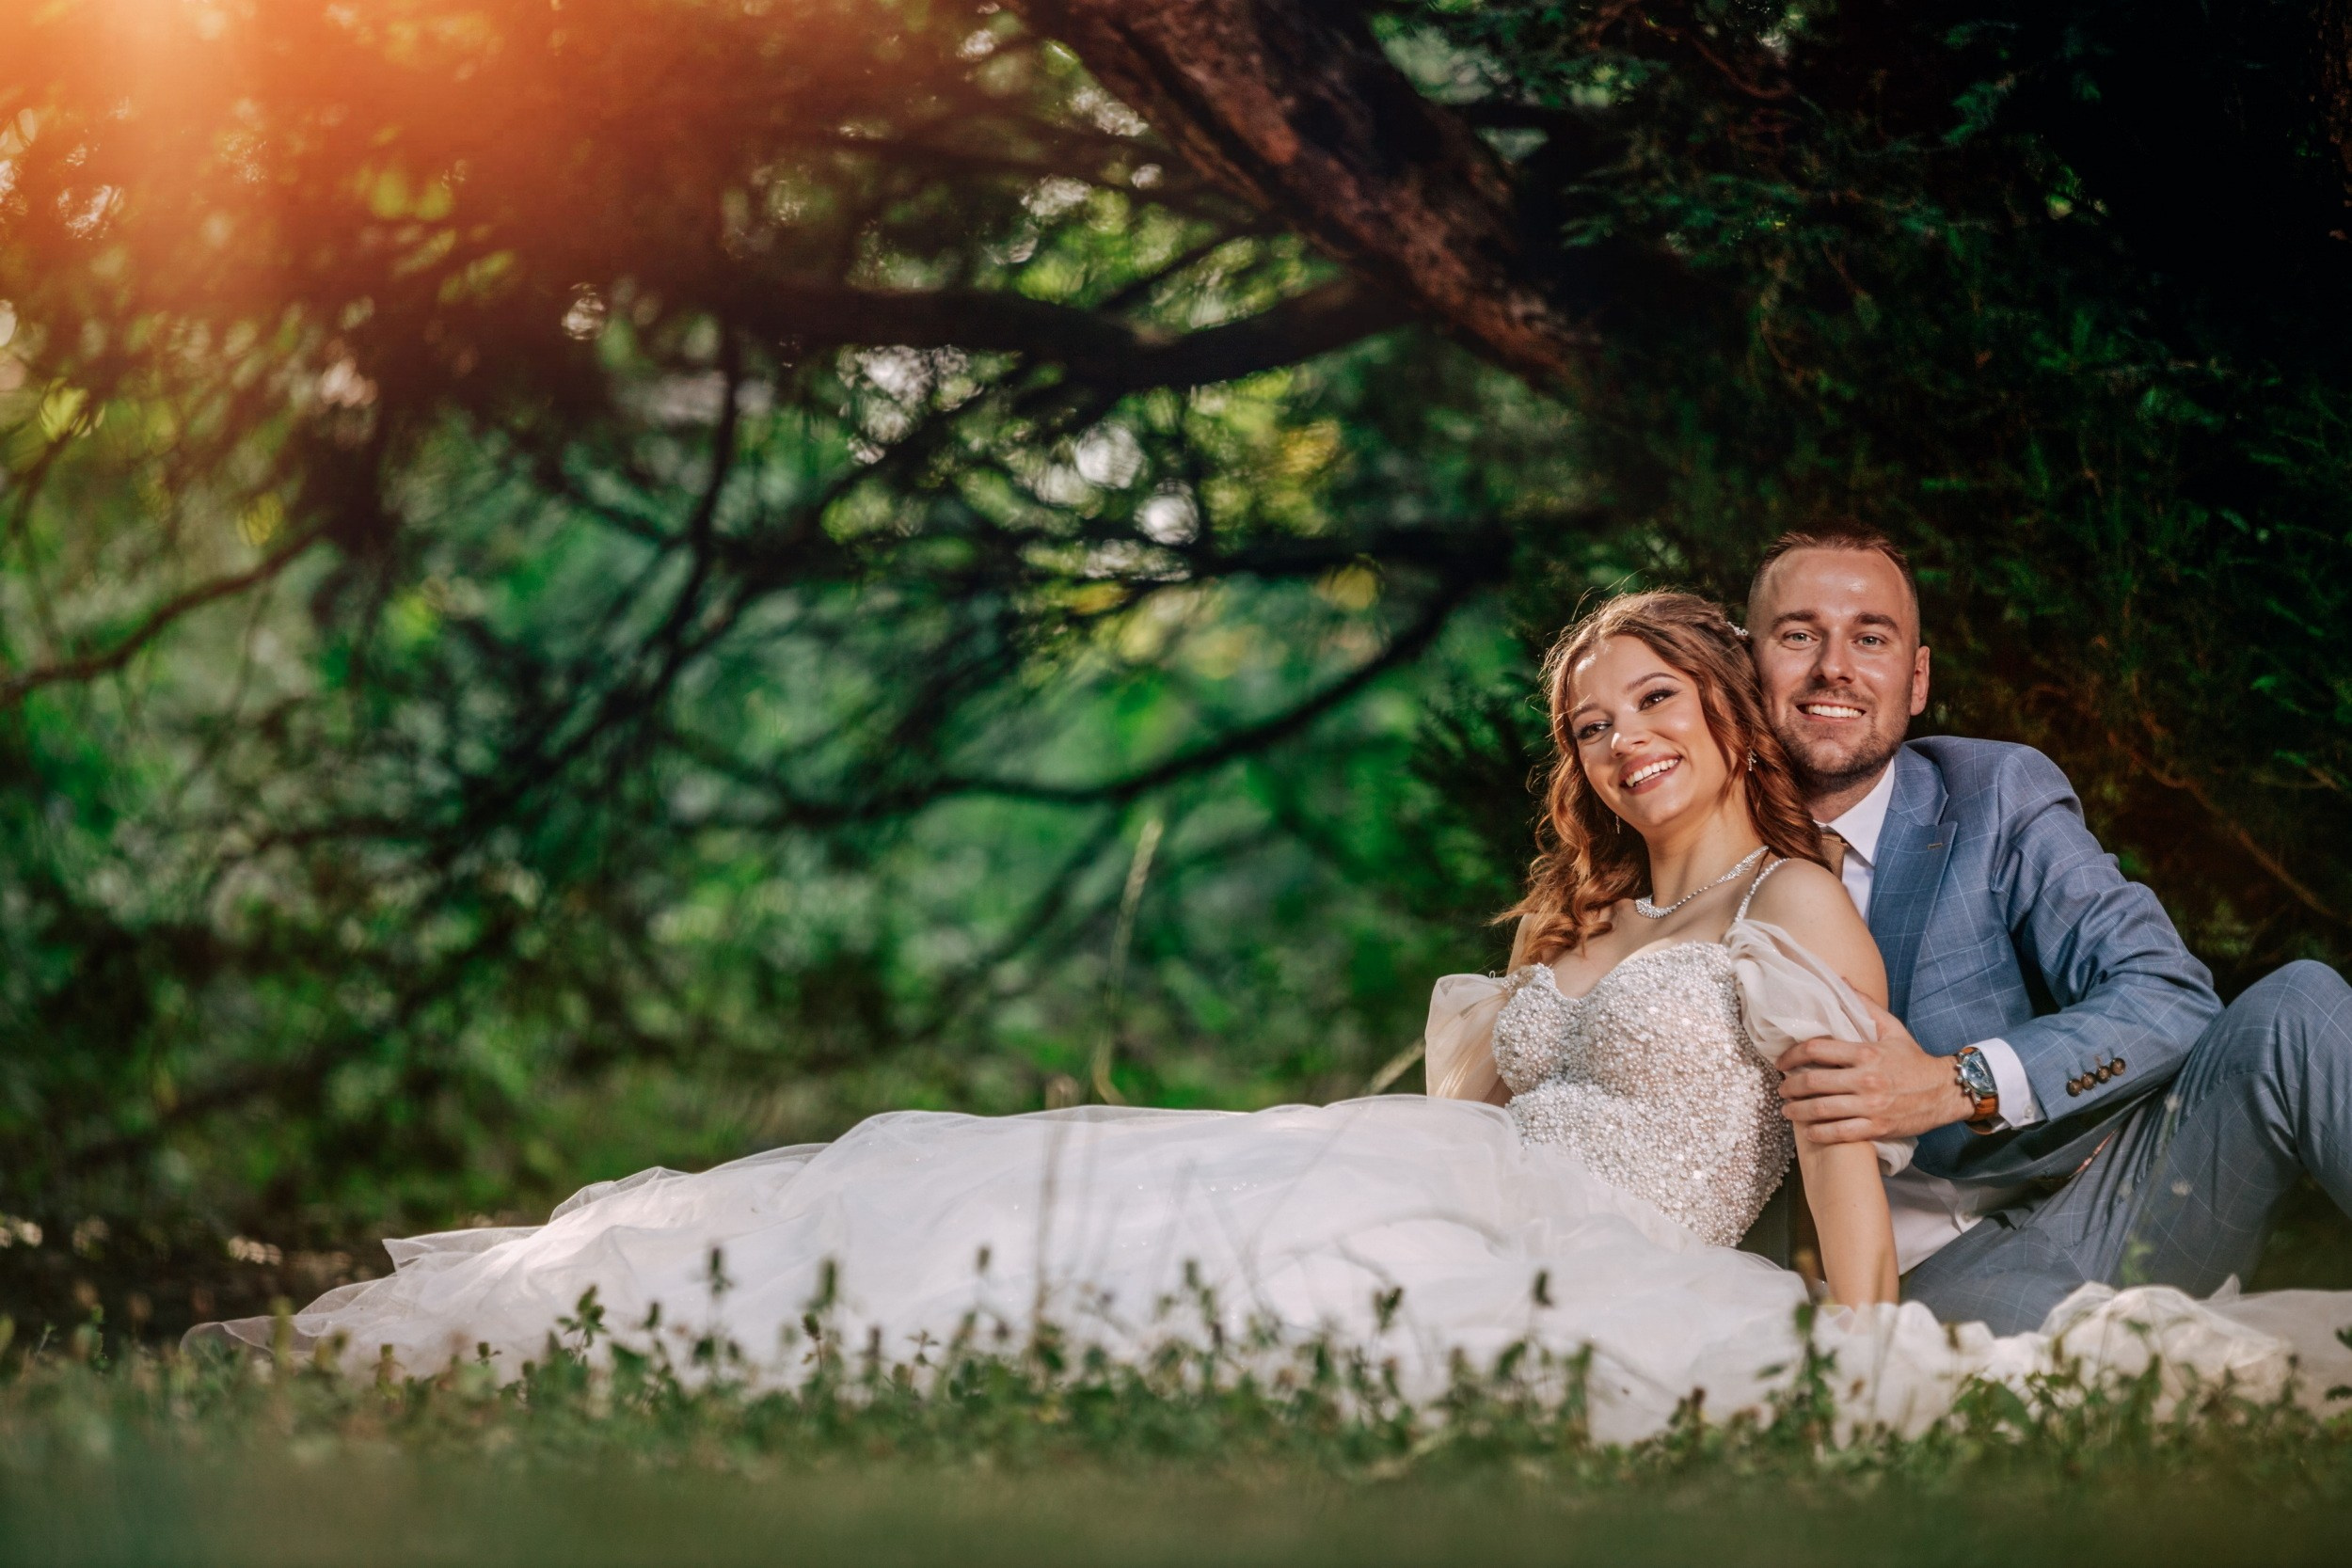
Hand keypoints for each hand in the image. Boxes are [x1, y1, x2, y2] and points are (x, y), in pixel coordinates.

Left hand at [1774, 994, 1973, 1144]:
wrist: (1946, 1091)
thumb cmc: (1914, 1060)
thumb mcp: (1892, 1029)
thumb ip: (1864, 1005)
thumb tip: (1840, 981)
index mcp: (1866, 1053)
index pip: (1816, 1049)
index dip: (1791, 1055)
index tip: (1781, 1062)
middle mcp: (1866, 1080)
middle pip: (1813, 1082)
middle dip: (1790, 1086)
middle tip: (1781, 1088)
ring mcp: (1871, 1106)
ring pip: (1822, 1110)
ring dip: (1798, 1111)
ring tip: (1787, 1110)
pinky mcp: (1877, 1128)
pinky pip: (1840, 1133)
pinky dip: (1819, 1134)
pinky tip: (1809, 1131)